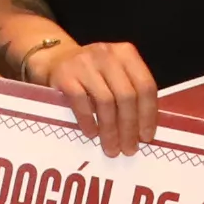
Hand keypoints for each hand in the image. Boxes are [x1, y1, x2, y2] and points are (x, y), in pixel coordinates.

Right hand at [26, 38, 157, 156]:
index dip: (148, 114)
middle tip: (129, 149)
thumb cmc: (93, 73)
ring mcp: (85, 63)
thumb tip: (143, 131)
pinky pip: (81, 102)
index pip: (145, 86)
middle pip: (126, 96)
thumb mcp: (116, 73)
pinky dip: (88, 121)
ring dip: (110, 130)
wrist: (55, 59)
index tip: (146, 137)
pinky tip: (92, 134)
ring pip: (106, 101)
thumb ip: (132, 92)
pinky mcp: (65, 75)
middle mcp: (107, 55)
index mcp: (126, 54)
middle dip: (129, 127)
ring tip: (112, 149)